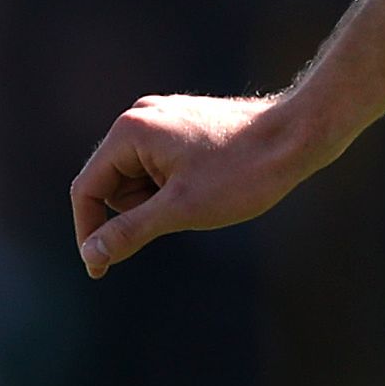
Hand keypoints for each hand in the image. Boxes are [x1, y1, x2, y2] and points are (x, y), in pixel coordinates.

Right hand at [69, 92, 332, 276]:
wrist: (298, 136)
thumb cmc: (242, 173)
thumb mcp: (181, 210)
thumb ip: (129, 231)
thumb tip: (91, 254)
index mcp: (129, 131)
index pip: (87, 189)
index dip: (89, 232)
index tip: (98, 269)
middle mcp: (140, 117)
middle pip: (112, 184)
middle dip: (139, 211)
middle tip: (185, 212)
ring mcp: (163, 118)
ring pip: (139, 179)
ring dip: (159, 200)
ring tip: (204, 195)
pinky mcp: (183, 125)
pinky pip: (161, 166)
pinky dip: (175, 187)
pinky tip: (210, 186)